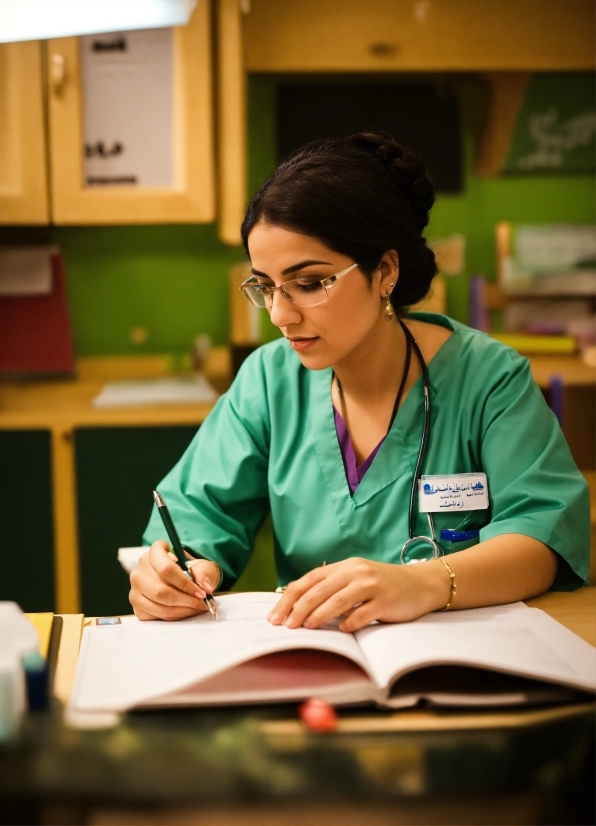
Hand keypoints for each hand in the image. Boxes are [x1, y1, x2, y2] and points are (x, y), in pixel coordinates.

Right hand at [129, 540, 220, 620]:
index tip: (201, 592)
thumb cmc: (190, 569)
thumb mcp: (201, 565)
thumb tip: (205, 587)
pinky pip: (156, 616)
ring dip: (182, 610)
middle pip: (161, 590)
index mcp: (154, 552)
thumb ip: (204, 573)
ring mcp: (135, 589)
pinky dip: (175, 617)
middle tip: (202, 603)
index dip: (185, 583)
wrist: (181, 578)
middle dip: (186, 600)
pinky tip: (186, 611)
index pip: (166, 568)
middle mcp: (139, 570)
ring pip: (159, 605)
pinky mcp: (137, 606)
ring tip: (198, 608)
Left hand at [267, 558, 450, 631]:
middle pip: (319, 590)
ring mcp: (371, 585)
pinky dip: (350, 622)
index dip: (290, 598)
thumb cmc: (384, 585)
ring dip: (319, 614)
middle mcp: (356, 572)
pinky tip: (341, 631)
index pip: (309, 580)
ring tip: (306, 627)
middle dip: (298, 608)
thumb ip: (333, 587)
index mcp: (344, 566)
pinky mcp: (386, 600)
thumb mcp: (356, 579)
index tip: (276, 615)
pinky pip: (364, 613)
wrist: (421, 584)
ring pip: (338, 600)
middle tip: (286, 625)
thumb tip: (299, 605)